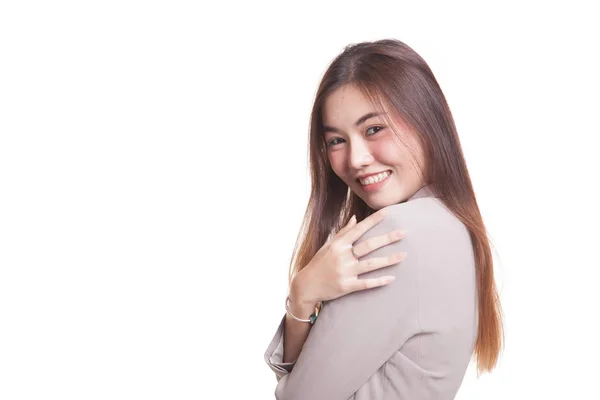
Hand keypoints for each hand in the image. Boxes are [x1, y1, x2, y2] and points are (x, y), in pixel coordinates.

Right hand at [290, 208, 407, 305]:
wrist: (307, 286)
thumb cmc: (319, 263)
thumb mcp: (328, 246)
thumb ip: (343, 233)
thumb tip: (355, 218)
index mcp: (338, 245)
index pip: (359, 229)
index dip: (373, 221)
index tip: (387, 212)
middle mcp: (342, 257)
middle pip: (368, 246)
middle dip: (387, 238)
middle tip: (404, 233)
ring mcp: (345, 272)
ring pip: (370, 265)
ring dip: (388, 260)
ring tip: (404, 255)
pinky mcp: (346, 286)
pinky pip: (366, 283)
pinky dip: (379, 281)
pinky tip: (391, 278)